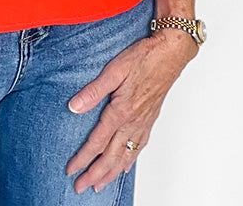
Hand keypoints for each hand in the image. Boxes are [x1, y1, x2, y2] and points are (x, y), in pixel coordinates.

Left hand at [65, 29, 196, 193]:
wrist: (171, 53)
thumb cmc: (144, 57)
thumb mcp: (114, 69)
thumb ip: (93, 91)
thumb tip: (74, 107)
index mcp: (121, 111)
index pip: (97, 142)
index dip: (83, 158)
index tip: (71, 170)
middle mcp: (133, 121)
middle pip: (111, 156)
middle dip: (94, 174)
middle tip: (80, 187)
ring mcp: (144, 122)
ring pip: (126, 156)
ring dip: (111, 173)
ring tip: (99, 186)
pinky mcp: (150, 119)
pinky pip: (139, 147)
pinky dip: (130, 161)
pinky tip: (126, 166)